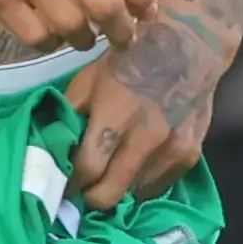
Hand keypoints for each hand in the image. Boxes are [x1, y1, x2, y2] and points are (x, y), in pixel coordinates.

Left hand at [64, 18, 218, 204]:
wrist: (190, 46)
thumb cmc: (131, 59)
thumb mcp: (89, 79)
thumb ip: (70, 116)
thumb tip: (53, 151)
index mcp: (114, 114)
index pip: (86, 168)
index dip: (70, 183)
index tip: (63, 185)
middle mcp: (145, 137)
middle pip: (109, 194)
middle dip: (90, 197)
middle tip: (83, 190)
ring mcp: (171, 149)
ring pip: (133, 195)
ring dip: (117, 190)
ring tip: (109, 177)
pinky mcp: (189, 156)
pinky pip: (157, 186)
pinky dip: (141, 184)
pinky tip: (134, 168)